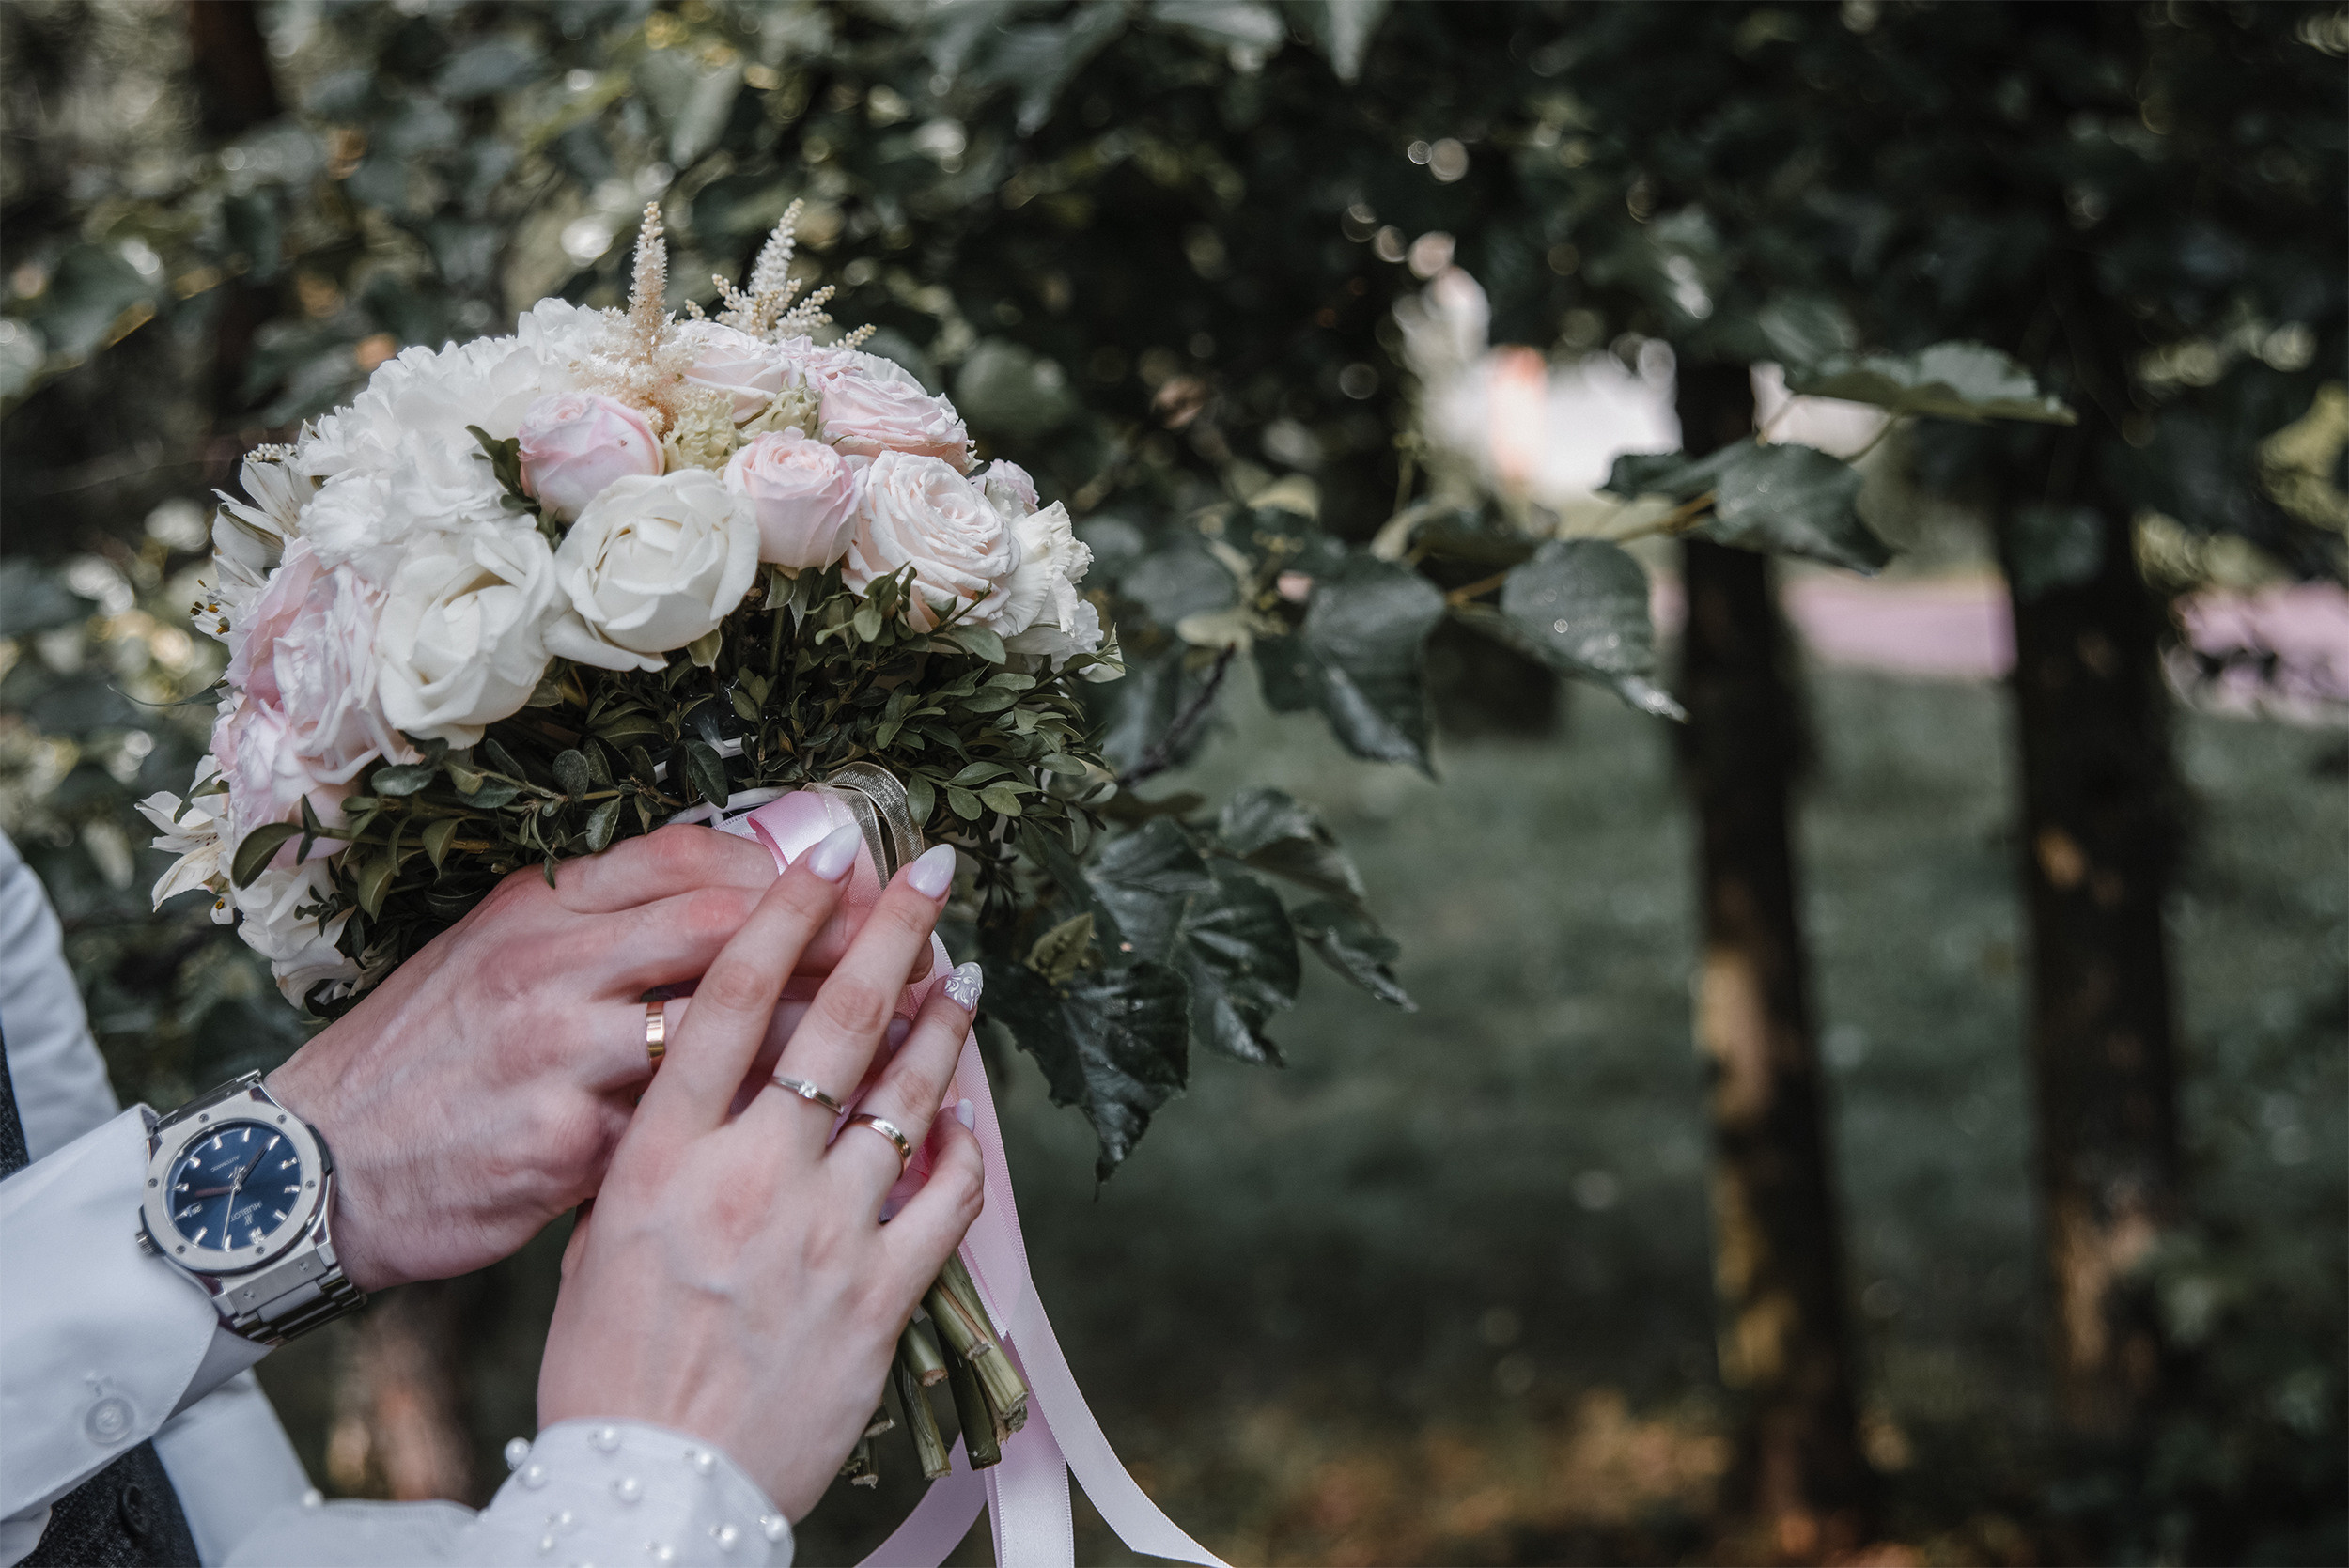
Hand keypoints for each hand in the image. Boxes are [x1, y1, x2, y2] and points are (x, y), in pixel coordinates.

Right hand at [266, 824, 920, 1291]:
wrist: (309, 1170)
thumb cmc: (419, 1062)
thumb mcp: (489, 958)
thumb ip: (595, 926)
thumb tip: (726, 899)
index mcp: (538, 910)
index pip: (688, 858)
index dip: (790, 871)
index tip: (862, 885)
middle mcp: (549, 967)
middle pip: (726, 930)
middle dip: (831, 940)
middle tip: (913, 952)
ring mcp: (555, 1056)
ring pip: (723, 1029)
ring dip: (814, 1038)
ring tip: (894, 1043)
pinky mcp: (562, 1149)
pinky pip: (683, 1132)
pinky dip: (752, 1133)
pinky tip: (818, 1138)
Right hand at [537, 826, 984, 1518]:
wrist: (649, 1492)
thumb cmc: (605, 1374)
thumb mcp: (594, 1242)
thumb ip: (649, 1159)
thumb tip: (694, 1094)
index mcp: (662, 1155)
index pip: (733, 998)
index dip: (785, 913)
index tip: (823, 857)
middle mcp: (749, 1175)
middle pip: (836, 1020)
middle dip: (891, 930)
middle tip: (930, 871)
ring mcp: (824, 1232)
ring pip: (905, 1092)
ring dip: (941, 1022)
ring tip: (963, 971)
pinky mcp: (880, 1293)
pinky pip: (945, 1196)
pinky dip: (962, 1146)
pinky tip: (967, 1112)